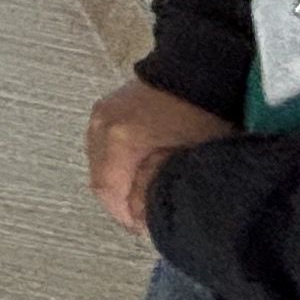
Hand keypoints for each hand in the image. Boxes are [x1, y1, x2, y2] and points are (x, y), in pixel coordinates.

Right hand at [84, 78, 235, 235]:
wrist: (199, 70)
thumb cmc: (201, 113)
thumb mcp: (189, 160)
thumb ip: (162, 190)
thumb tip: (147, 217)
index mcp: (119, 138)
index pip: (107, 190)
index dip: (124, 216)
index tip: (143, 229)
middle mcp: (101, 125)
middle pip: (99, 178)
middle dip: (119, 202)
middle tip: (142, 216)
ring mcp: (101, 114)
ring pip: (98, 163)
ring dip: (116, 182)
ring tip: (141, 194)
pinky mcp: (107, 109)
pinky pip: (102, 145)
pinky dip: (115, 163)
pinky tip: (136, 170)